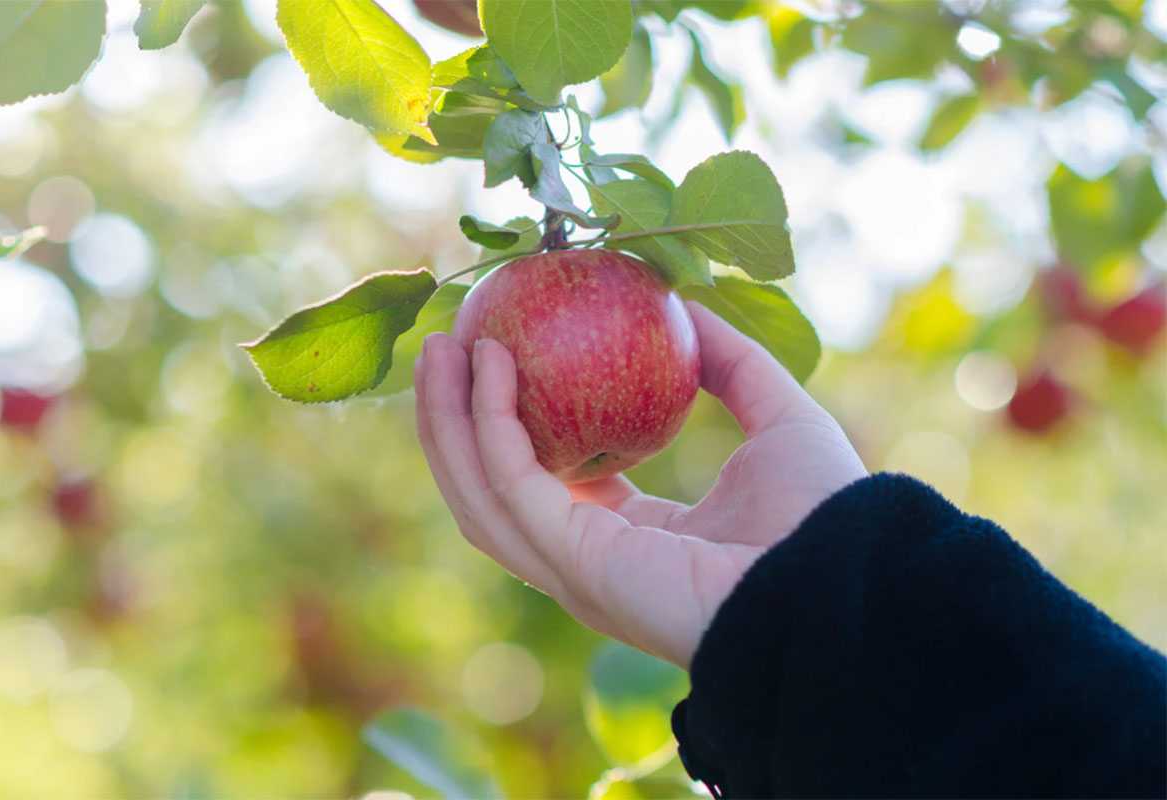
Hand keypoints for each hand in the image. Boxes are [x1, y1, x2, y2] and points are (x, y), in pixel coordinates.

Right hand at [413, 303, 866, 667]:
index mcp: (630, 537)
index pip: (544, 481)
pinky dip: (488, 421)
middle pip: (490, 488)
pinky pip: (509, 480)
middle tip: (445, 343)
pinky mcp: (572, 559)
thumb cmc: (821, 514)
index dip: (510, 421)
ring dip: (446, 418)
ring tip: (439, 348)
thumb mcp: (777, 417)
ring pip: (477, 490)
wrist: (843, 577)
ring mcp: (572, 567)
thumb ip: (731, 364)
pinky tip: (491, 363)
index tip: (497, 355)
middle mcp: (588, 559)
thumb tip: (687, 307)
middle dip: (456, 418)